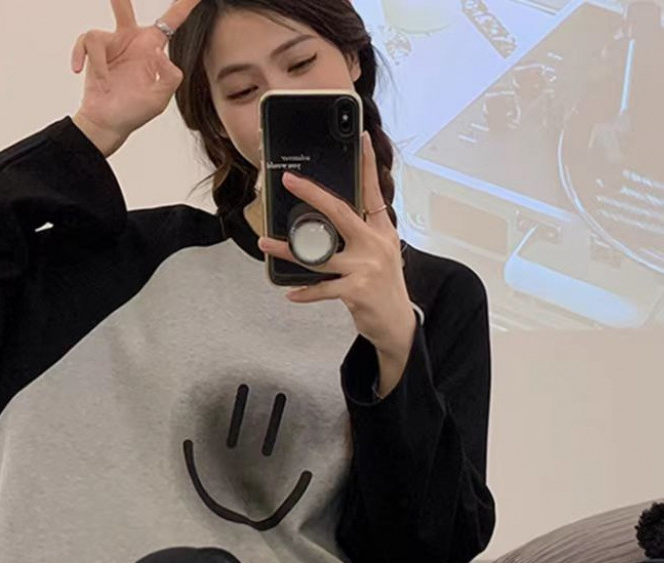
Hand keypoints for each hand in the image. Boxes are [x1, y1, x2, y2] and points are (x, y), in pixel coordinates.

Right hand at [70, 0, 200, 140]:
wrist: (107, 123)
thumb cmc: (133, 112)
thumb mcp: (159, 98)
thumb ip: (170, 76)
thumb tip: (160, 52)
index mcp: (152, 48)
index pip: (171, 21)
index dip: (183, 6)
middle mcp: (131, 41)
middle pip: (124, 8)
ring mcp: (111, 44)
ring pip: (97, 34)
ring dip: (99, 63)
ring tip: (105, 84)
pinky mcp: (94, 50)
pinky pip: (87, 42)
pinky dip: (86, 59)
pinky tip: (81, 71)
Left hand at [257, 132, 415, 356]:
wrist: (397, 324)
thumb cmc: (383, 288)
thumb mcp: (380, 255)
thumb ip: (359, 236)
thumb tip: (327, 221)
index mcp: (381, 231)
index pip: (373, 191)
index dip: (367, 164)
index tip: (360, 137)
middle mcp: (375, 244)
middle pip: (340, 212)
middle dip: (312, 194)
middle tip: (290, 180)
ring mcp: (366, 267)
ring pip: (318, 254)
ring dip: (288, 250)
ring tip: (265, 243)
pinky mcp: (357, 290)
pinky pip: (322, 287)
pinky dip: (305, 293)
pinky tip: (291, 294)